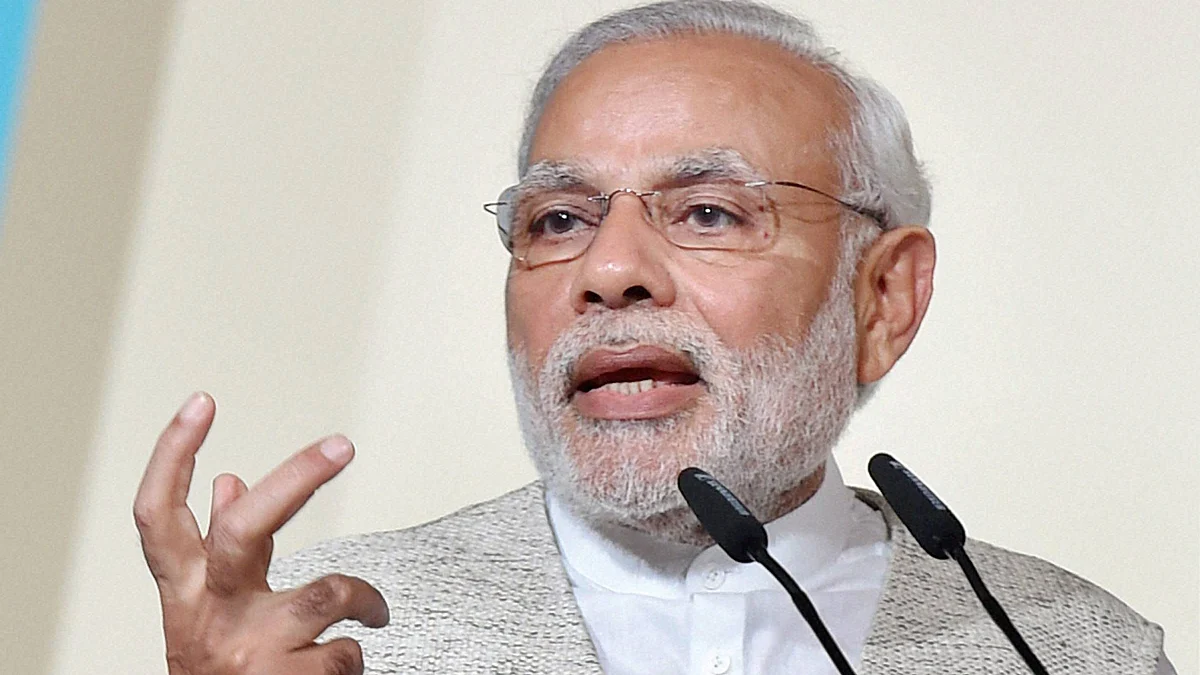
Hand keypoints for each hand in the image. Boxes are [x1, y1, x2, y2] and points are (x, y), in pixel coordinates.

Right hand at [134, 392, 388, 674]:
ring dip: (361, 600)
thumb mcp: (206, 612)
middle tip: (341, 444)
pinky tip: (340, 669)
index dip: (170, 456)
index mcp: (185, 594)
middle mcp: (210, 617)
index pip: (157, 517)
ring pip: (328, 592)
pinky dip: (354, 657)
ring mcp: (251, 651)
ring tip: (370, 613)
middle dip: (297, 479)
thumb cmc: (221, 672)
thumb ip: (217, 549)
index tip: (201, 404)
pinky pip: (348, 651)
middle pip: (244, 529)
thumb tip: (227, 482)